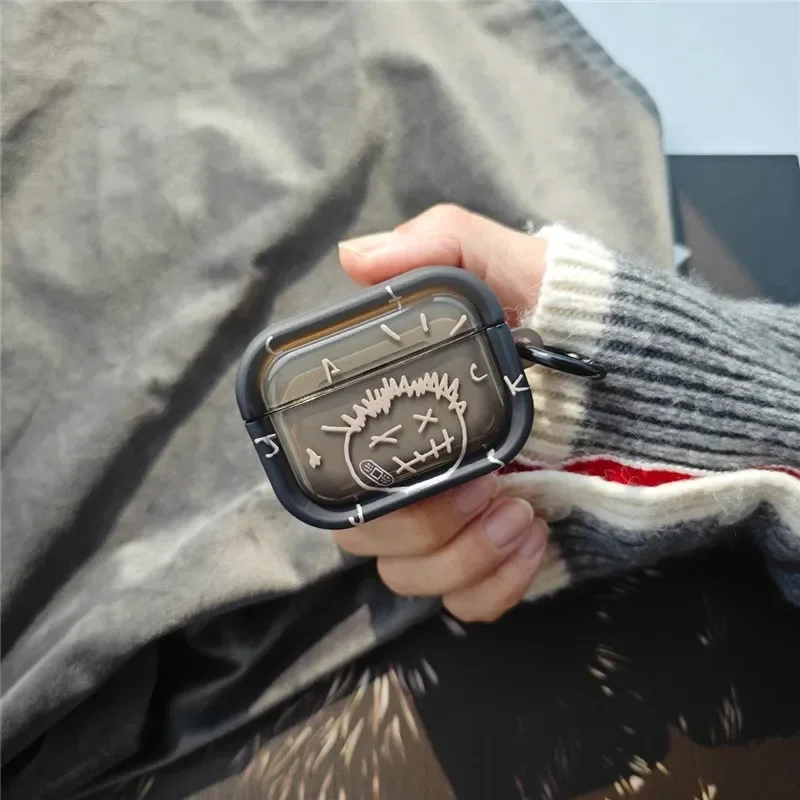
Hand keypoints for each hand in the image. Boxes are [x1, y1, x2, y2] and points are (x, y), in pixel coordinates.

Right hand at [335, 204, 548, 622]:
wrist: (654, 387)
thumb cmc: (577, 324)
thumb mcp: (521, 271)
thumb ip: (446, 245)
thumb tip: (356, 258)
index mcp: (403, 416)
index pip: (341, 472)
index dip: (372, 487)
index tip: (441, 466)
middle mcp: (417, 474)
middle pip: (369, 537)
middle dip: (427, 527)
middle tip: (493, 489)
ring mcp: (453, 521)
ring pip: (408, 576)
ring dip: (462, 557)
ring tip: (524, 514)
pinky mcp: (492, 559)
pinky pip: (461, 603)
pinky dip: (489, 587)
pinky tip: (531, 542)